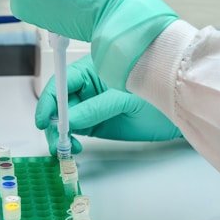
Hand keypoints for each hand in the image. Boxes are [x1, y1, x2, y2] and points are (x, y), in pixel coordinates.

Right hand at [35, 55, 181, 155]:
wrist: (175, 112)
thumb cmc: (155, 93)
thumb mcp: (125, 99)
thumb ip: (96, 108)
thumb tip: (68, 121)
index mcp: (91, 71)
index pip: (62, 83)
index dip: (49, 100)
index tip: (44, 120)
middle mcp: (86, 88)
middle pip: (58, 103)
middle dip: (52, 123)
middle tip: (56, 141)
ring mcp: (89, 107)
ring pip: (63, 120)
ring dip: (58, 135)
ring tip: (66, 148)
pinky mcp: (95, 124)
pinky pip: (74, 131)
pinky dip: (68, 141)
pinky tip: (73, 148)